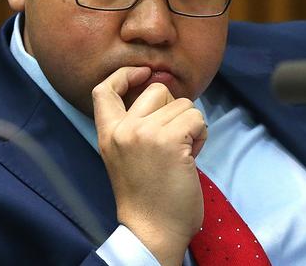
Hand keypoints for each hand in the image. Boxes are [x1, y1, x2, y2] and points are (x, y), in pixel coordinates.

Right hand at [92, 67, 206, 265]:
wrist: (153, 232)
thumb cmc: (147, 197)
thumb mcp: (126, 156)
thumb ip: (136, 125)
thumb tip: (162, 91)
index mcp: (108, 134)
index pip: (104, 89)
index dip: (124, 74)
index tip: (143, 73)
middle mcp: (123, 130)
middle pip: (157, 90)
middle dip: (173, 108)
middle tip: (174, 139)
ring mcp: (145, 134)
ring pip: (184, 104)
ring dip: (191, 126)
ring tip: (182, 153)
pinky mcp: (170, 141)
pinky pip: (197, 119)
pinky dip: (201, 135)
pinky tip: (192, 157)